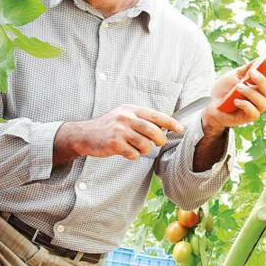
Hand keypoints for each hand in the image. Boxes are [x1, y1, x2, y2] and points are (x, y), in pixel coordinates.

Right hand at [55, 105, 181, 161]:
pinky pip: (133, 154)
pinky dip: (132, 155)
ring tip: (135, 147)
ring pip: (145, 145)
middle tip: (158, 143)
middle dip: (160, 140)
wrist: (84, 135)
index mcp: (131, 109)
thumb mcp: (124, 116)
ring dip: (144, 150)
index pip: (156, 115)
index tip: (180, 129)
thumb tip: (165, 127)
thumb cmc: (109, 127)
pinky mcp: (114, 143)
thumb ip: (142, 119)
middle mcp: (126, 117)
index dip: (171, 123)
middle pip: (153, 131)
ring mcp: (120, 130)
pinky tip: (124, 151)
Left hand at [204, 61, 265, 131]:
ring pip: (263, 103)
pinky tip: (235, 101)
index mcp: (259, 88)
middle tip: (251, 72)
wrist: (210, 103)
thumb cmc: (224, 89)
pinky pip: (254, 113)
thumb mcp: (234, 75)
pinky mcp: (248, 118)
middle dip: (262, 81)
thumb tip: (259, 59)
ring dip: (251, 93)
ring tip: (238, 87)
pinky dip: (245, 105)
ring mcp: (255, 109)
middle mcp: (260, 99)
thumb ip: (247, 68)